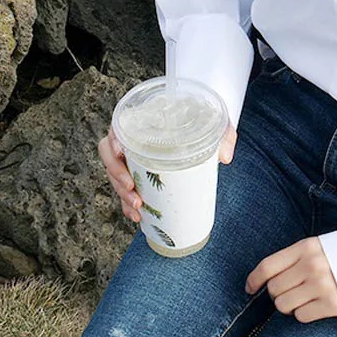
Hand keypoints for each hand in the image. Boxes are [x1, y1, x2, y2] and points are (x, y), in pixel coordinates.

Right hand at [98, 122, 237, 222]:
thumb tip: (224, 157)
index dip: (113, 142)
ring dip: (122, 194)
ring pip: (115, 176)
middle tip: (131, 188)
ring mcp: (133, 159)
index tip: (120, 152)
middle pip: (111, 156)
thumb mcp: (215, 123)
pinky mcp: (139, 175)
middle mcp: (132, 140)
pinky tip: (137, 216)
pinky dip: (128, 205)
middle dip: (117, 175)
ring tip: (137, 206)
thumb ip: (223, 136)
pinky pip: (126, 190)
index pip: (117, 129)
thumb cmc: (203, 120)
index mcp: (142, 122)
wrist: (203, 127)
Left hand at [244, 237, 336, 321]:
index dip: (254, 279)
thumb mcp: (322, 246)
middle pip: (274, 289)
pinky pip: (302, 316)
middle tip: (292, 290)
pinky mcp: (334, 304)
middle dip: (278, 293)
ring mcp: (323, 285)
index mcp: (307, 247)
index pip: (268, 266)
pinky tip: (317, 304)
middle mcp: (312, 265)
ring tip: (305, 297)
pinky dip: (305, 313)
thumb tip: (268, 279)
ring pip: (284, 305)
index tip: (250, 288)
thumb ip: (297, 258)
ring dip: (290, 305)